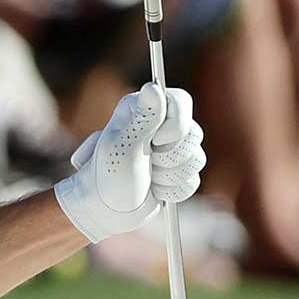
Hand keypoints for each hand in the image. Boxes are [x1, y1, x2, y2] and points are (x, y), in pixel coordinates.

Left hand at [55, 83, 206, 242]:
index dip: (176, 125)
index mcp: (141, 110)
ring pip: (197, 159)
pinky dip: (172, 191)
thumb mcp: (122, 146)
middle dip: (168, 157)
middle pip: (193, 134)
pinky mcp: (176, 173)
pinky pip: (192, 181)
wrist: (102, 212)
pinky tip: (152, 191)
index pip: (180, 101)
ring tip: (145, 179)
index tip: (154, 141)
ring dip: (168, 176)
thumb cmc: (105, 177)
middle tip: (144, 164)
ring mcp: (169, 150)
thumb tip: (153, 87)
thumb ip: (143, 118)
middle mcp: (158, 126)